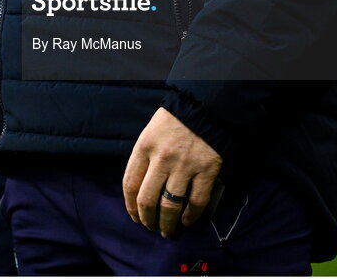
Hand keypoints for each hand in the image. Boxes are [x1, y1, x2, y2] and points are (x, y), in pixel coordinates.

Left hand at [123, 106, 222, 237]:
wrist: (203, 106)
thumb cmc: (174, 120)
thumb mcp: (150, 132)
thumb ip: (144, 158)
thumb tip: (139, 190)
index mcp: (144, 146)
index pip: (130, 184)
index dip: (130, 206)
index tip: (134, 217)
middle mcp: (162, 158)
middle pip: (148, 200)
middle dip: (147, 220)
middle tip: (151, 227)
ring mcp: (185, 165)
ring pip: (171, 206)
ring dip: (168, 224)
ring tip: (168, 231)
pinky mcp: (206, 170)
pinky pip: (197, 201)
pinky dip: (191, 216)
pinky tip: (187, 221)